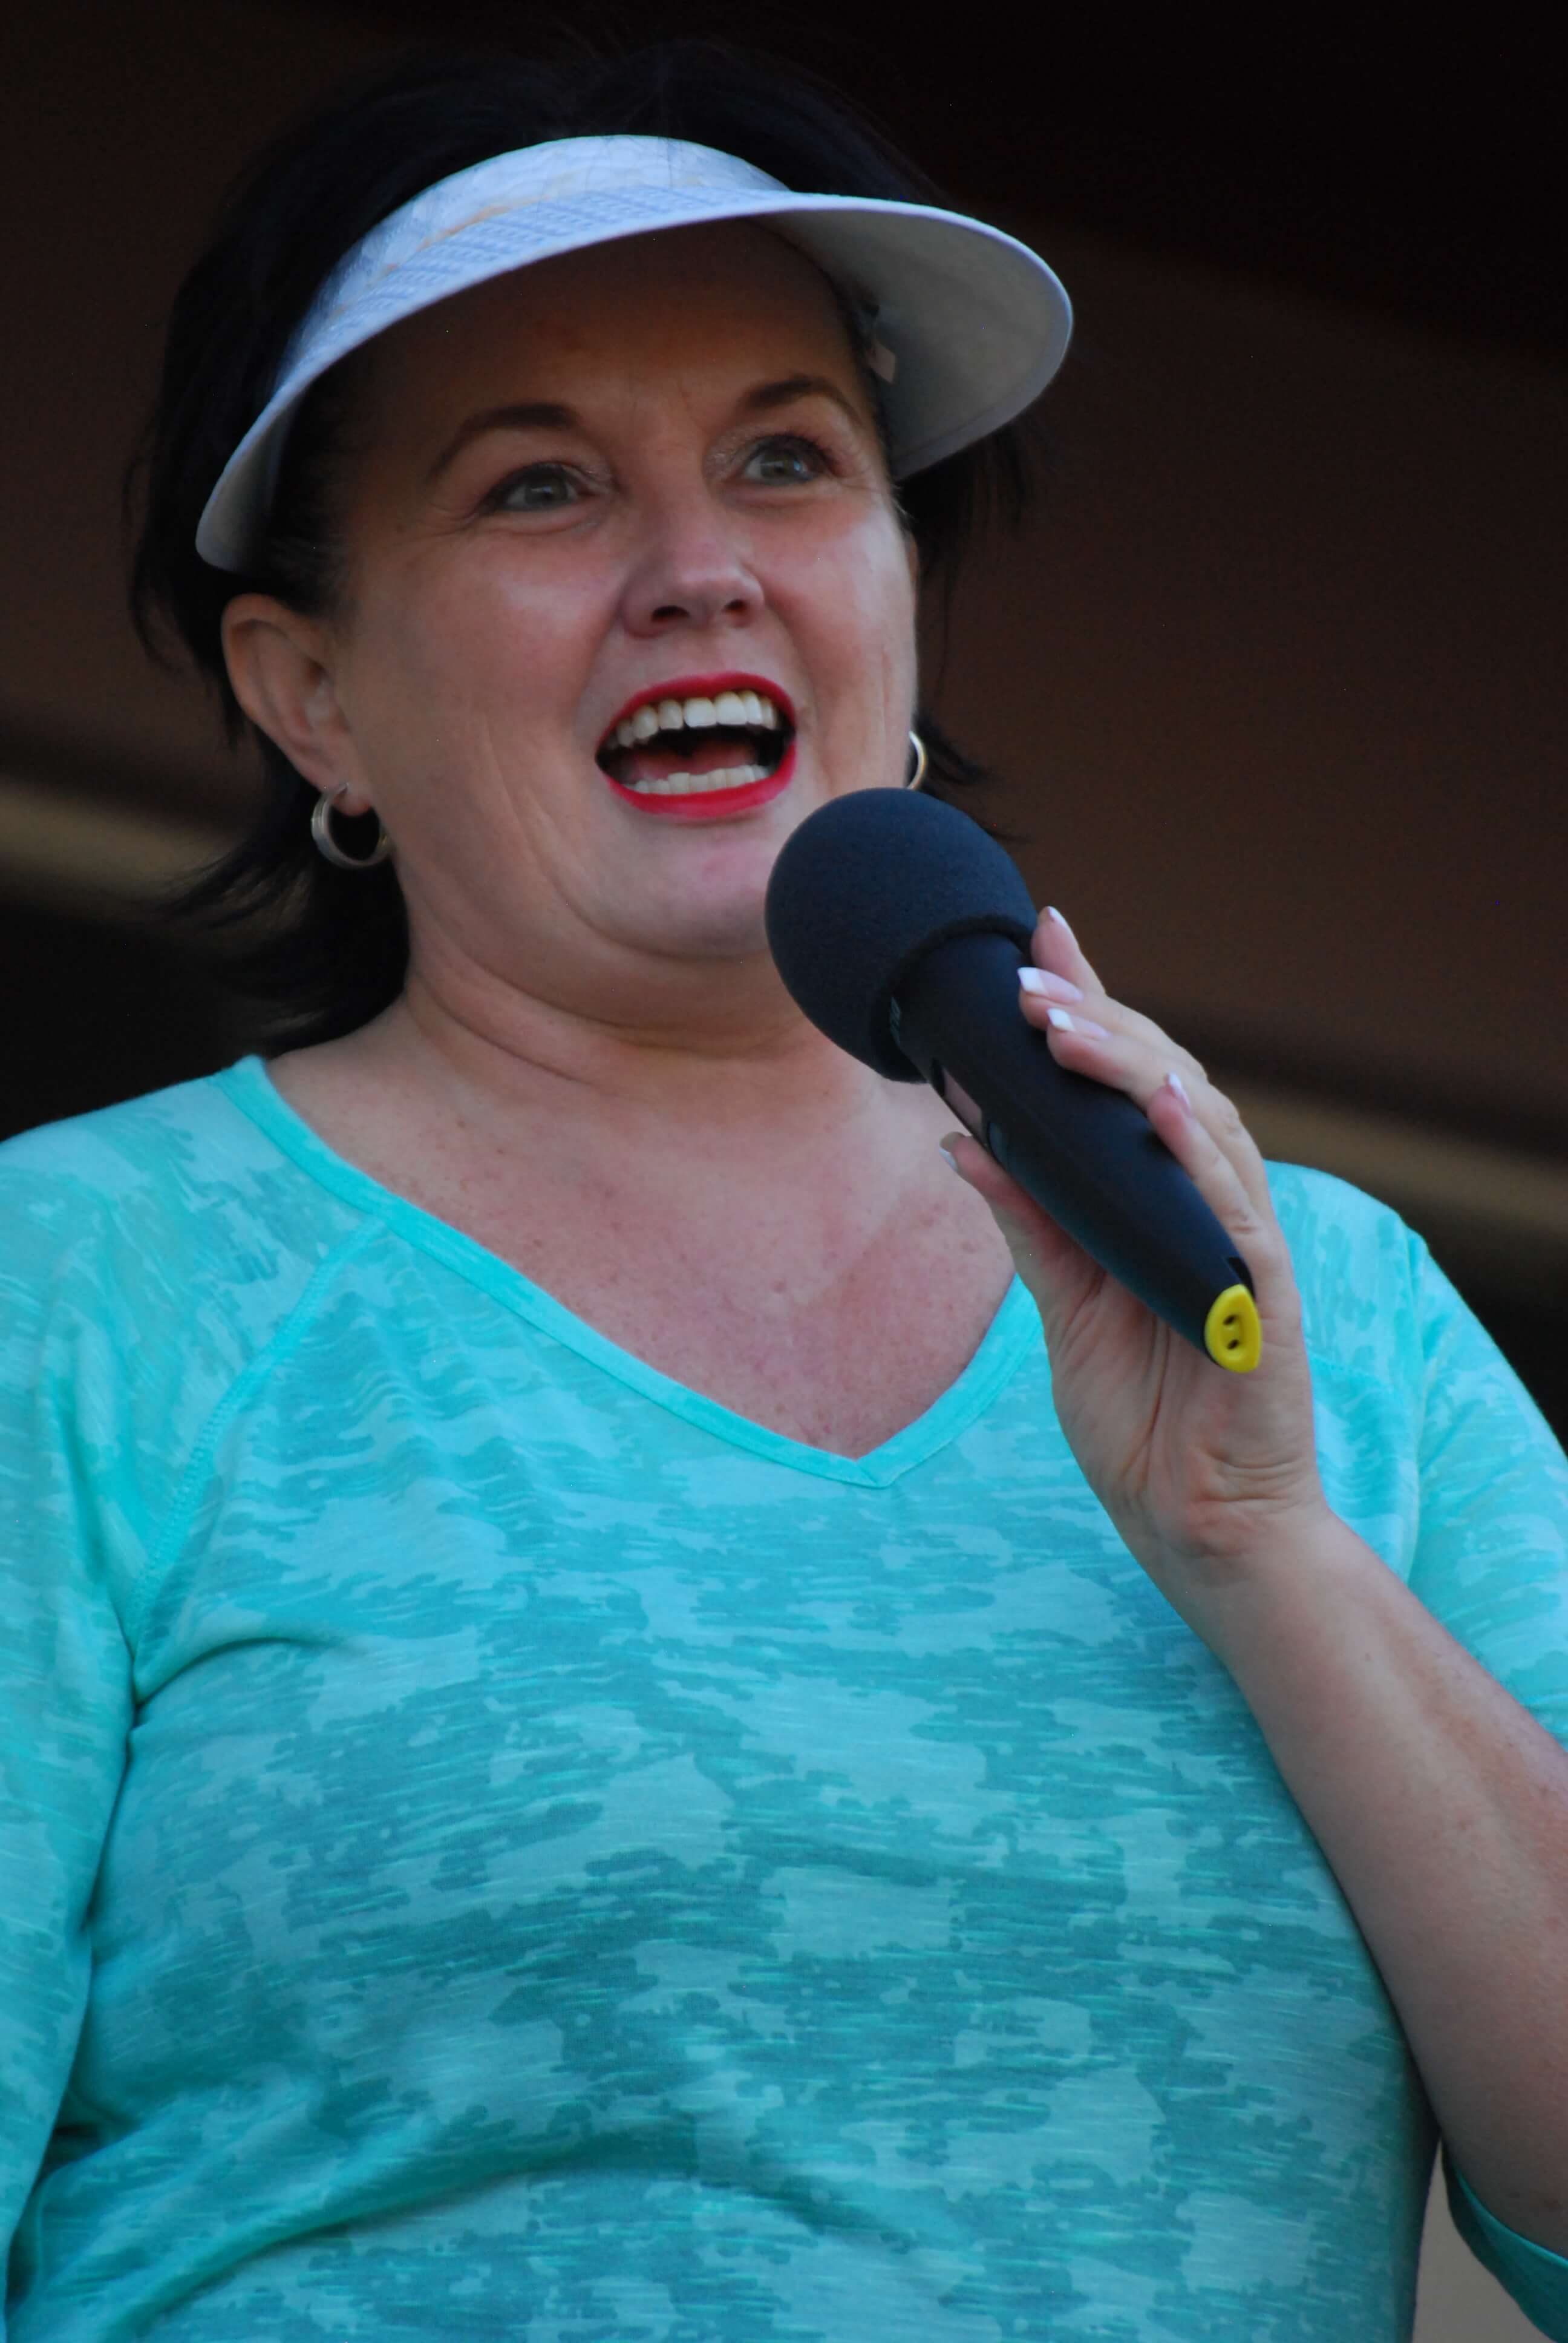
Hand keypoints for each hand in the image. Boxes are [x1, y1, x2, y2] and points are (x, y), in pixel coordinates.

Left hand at [943, 907, 1332, 1633]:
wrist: (1194, 1525)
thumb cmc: (1139, 1418)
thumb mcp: (1062, 1306)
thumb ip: (1027, 1220)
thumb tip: (958, 1138)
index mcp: (1156, 1198)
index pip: (1123, 1081)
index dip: (1088, 1006)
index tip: (1036, 934)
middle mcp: (1205, 1202)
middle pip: (1162, 1081)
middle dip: (1096, 1021)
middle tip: (1025, 976)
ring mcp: (1241, 1243)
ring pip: (1203, 1124)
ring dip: (1131, 1067)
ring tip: (1065, 1024)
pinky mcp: (1264, 1297)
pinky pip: (1236, 1211)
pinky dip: (1201, 1154)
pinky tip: (1165, 1106)